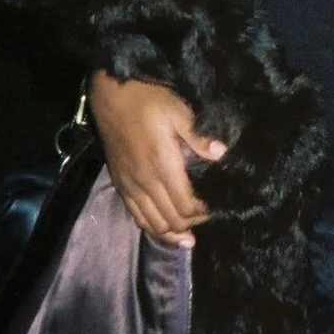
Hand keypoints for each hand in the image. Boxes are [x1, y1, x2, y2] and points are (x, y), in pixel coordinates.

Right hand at [88, 70, 226, 246]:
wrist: (111, 94)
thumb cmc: (148, 99)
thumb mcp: (178, 111)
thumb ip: (199, 136)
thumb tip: (222, 154)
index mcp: (161, 164)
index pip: (185, 204)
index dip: (202, 213)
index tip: (217, 209)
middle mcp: (143, 181)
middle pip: (170, 218)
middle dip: (191, 224)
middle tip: (207, 221)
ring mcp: (129, 184)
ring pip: (151, 222)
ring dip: (171, 233)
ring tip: (188, 239)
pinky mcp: (120, 182)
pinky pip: (135, 214)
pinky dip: (150, 226)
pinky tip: (161, 230)